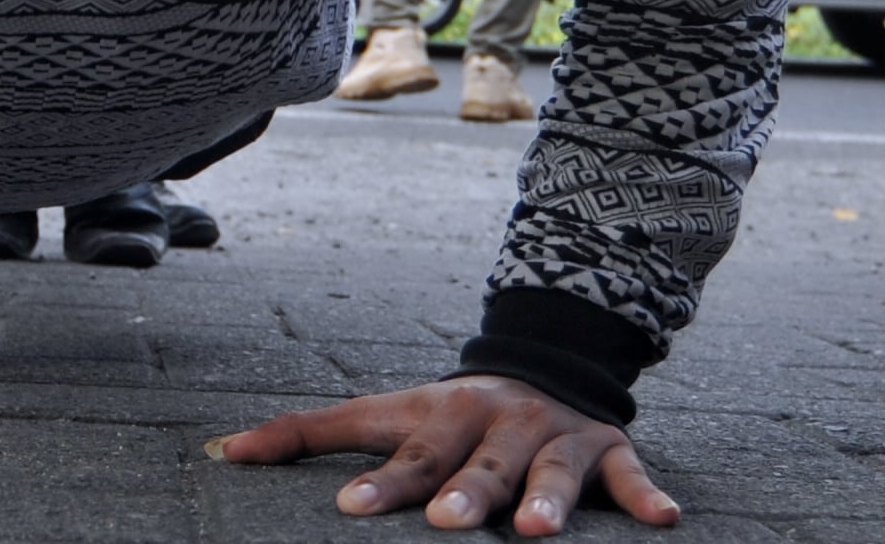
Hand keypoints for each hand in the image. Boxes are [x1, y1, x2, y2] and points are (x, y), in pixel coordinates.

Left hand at [216, 377, 676, 534]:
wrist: (545, 358)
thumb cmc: (446, 411)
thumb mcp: (381, 411)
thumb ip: (305, 433)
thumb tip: (219, 453)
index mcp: (438, 418)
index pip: (403, 454)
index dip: (379, 482)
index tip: (350, 509)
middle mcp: (495, 425)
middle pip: (477, 465)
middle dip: (464, 494)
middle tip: (447, 525)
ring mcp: (553, 436)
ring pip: (551, 470)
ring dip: (547, 500)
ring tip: (537, 535)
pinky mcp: (607, 450)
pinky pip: (631, 474)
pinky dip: (647, 495)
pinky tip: (664, 520)